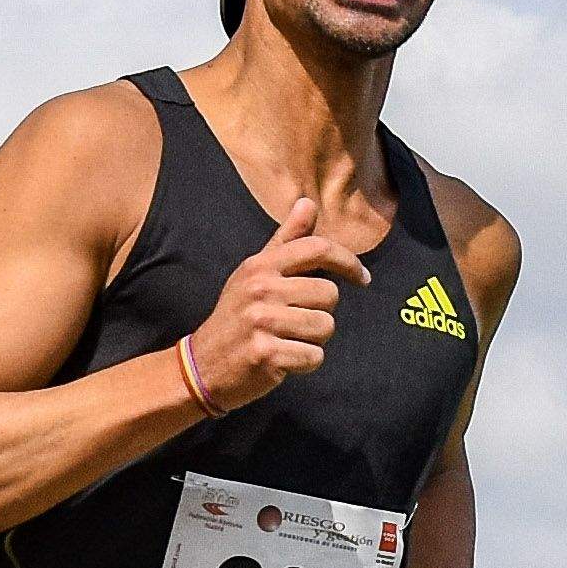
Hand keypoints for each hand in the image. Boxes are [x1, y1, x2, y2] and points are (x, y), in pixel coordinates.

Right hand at [183, 196, 367, 413]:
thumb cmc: (237, 317)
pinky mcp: (266, 354)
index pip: (317, 249)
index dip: (348, 262)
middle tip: (296, 322)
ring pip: (325, 326)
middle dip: (322, 312)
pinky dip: (305, 362)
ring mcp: (262, 321)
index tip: (363, 278)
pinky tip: (284, 359)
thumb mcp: (255, 273)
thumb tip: (308, 202)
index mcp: (261, 266)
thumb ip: (286, 240)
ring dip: (314, 339)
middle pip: (329, 295)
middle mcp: (261, 289)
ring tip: (287, 340)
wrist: (203, 364)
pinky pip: (314, 356)